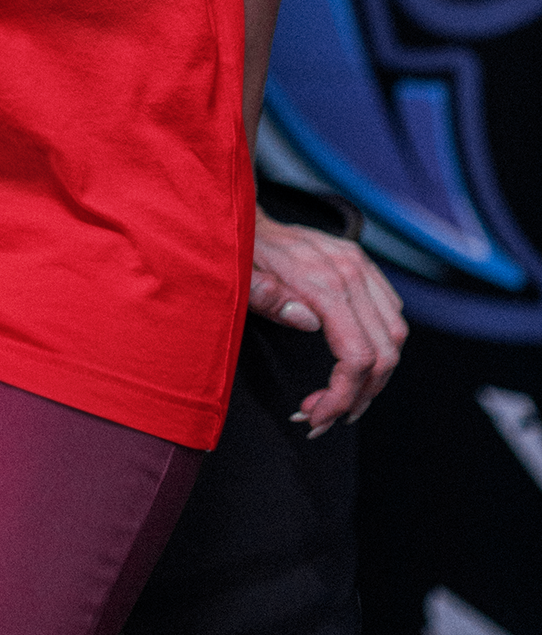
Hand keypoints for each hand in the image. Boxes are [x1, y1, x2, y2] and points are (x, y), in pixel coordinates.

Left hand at [249, 206, 406, 436]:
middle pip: (385, 354)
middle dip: (359, 397)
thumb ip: (269, 298)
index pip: (357, 356)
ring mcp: (360, 266)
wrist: (243, 216)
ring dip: (374, 378)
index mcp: (322, 281)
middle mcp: (351, 271)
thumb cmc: (239, 252)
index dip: (342, 397)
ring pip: (395, 337)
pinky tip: (349, 364)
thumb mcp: (239, 278)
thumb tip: (309, 322)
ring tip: (339, 399)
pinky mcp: (362, 265)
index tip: (317, 418)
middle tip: (324, 417)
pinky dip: (379, 347)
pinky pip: (390, 314)